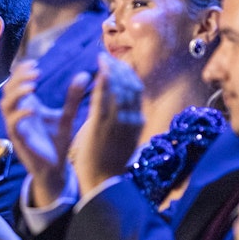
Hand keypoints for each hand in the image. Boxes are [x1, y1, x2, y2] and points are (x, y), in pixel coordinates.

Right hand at [1, 59, 89, 207]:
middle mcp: (19, 115)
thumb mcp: (67, 116)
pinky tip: (34, 110)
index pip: (16, 83)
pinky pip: (12, 124)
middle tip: (36, 72)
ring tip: (32, 86)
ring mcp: (17, 127)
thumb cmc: (57, 143)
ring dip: (17, 93)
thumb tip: (84, 75)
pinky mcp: (19, 140)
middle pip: (8, 90)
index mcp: (28, 107)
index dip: (22, 71)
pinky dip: (20, 115)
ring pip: (6, 105)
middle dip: (19, 78)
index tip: (36, 63)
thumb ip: (73, 97)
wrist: (56, 169)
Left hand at [70, 52, 143, 195]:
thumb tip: (127, 111)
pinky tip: (100, 69)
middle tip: (109, 58)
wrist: (103, 181)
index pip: (136, 91)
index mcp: (137, 121)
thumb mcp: (125, 140)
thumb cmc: (110, 163)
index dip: (129, 75)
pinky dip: (104, 80)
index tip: (120, 65)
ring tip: (103, 60)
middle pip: (129, 86)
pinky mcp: (101, 124)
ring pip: (118, 88)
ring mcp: (117, 120)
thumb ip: (126, 124)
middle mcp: (131, 118)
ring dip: (112, 70)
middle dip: (120, 69)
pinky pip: (104, 97)